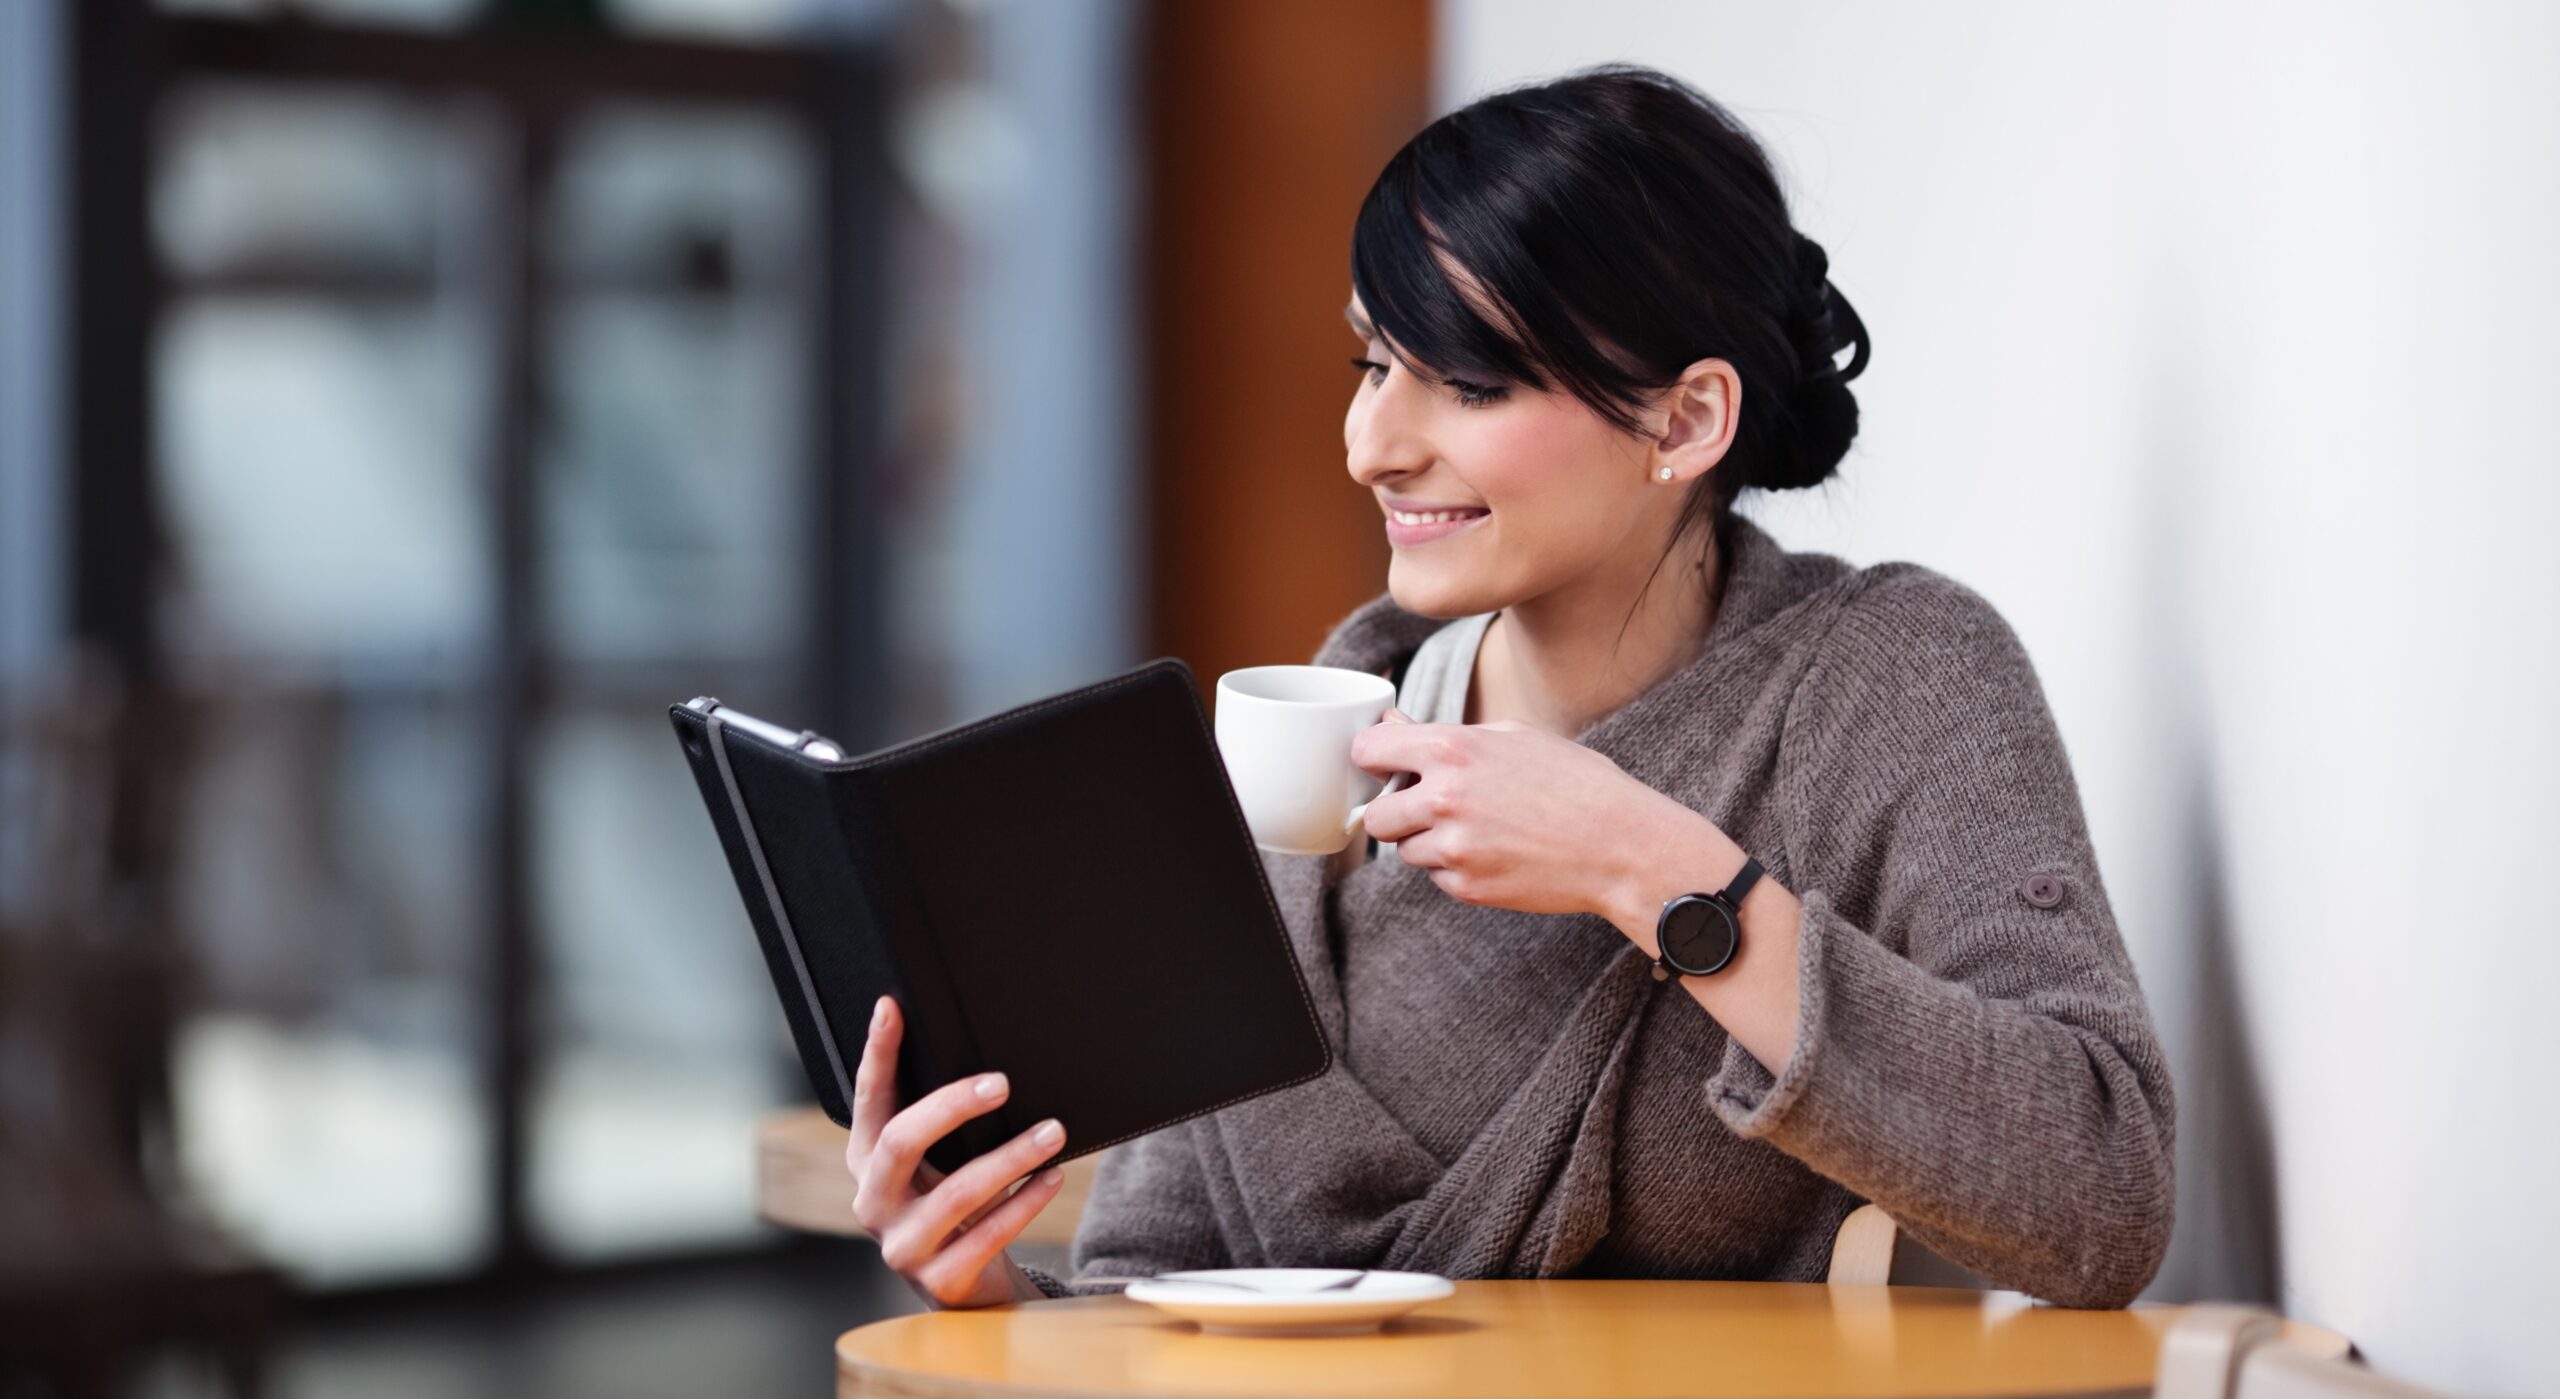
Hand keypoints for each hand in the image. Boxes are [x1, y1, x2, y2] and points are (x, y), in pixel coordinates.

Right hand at [844, 996, 1068, 1307]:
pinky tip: (1052, 1177)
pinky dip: (1025, 1202)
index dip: (876, 1054)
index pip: (868, 1100)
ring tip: (1053, 1131)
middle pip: (901, 1142)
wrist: (969, 1285)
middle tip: (1001, 1083)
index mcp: (867, 1163)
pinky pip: (988, 1235)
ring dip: (1011, 1156)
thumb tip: (984, 1062)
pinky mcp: (939, 1280)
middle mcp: (873, 1203)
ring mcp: (902, 1246)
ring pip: (956, 1192)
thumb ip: (942, 1125)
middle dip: (952, 1106)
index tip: (891, 1007)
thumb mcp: (939, 1164)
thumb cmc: (956, 1208)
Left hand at [1349, 706, 1684, 916]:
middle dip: (1398, 812)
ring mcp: (1453, 849)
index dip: (1375, 759)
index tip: (1386, 767)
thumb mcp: (1514, 737)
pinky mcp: (1466, 888)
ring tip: (1481, 830)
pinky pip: (1438, 878)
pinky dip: (1457, 869)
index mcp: (1452, 749)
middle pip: (1377, 816)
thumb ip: (1444, 734)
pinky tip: (1498, 854)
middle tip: (1433, 808)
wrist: (1622, 846)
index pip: (1368, 751)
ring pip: (1406, 851)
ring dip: (1429, 843)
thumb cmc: (1578, 784)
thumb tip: (1392, 727)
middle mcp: (1443, 799)